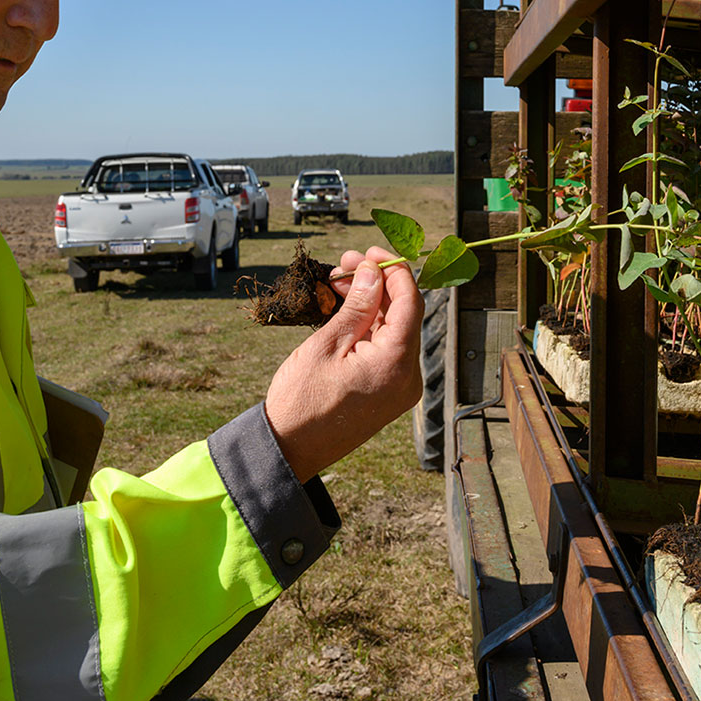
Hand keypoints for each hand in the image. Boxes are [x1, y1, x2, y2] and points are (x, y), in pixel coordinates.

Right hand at [264, 245, 423, 481]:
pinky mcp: (388, 393)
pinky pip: (387, 350)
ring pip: (394, 331)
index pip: (410, 302)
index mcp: (397, 364)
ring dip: (371, 304)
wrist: (290, 449)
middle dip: (377, 285)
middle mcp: (408, 377)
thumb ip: (358, 306)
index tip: (370, 251)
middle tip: (346, 263)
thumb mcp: (327, 344)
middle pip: (404, 315)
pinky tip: (346, 310)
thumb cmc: (302, 400)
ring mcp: (400, 388)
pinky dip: (370, 327)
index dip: (393, 270)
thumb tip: (374, 272)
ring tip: (339, 283)